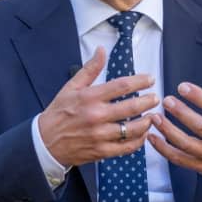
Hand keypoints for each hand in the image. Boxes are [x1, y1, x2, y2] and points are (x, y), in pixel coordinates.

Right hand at [38, 46, 157, 166]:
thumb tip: (101, 50)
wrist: (45, 142)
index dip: (140, 81)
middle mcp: (96, 116)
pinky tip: (143, 134)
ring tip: (152, 116)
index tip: (150, 79)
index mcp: (90, 97)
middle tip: (156, 97)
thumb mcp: (71, 87)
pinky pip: (126, 147)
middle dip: (149, 101)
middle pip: (132, 106)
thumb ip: (90, 69)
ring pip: (132, 128)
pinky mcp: (101, 151)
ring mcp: (100, 135)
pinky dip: (139, 141)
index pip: (122, 86)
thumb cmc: (59, 113)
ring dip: (147, 121)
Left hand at [148, 57, 201, 189]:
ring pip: (188, 145)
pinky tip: (152, 138)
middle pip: (201, 127)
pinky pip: (180, 159)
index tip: (182, 87)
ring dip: (168, 131)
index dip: (199, 97)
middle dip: (182, 113)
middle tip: (166, 100)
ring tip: (154, 117)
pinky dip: (164, 150)